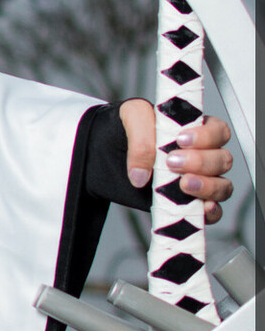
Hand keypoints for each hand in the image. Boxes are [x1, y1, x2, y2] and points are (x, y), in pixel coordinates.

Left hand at [118, 100, 233, 222]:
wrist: (107, 153)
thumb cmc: (126, 130)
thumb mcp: (131, 118)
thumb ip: (141, 137)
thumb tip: (141, 175)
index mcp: (196, 130)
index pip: (218, 132)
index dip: (206, 136)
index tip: (181, 140)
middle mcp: (203, 156)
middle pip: (222, 160)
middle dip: (201, 162)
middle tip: (173, 162)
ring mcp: (198, 181)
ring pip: (222, 186)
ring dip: (208, 186)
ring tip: (183, 184)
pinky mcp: (189, 203)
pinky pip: (213, 212)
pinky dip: (212, 211)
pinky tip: (202, 207)